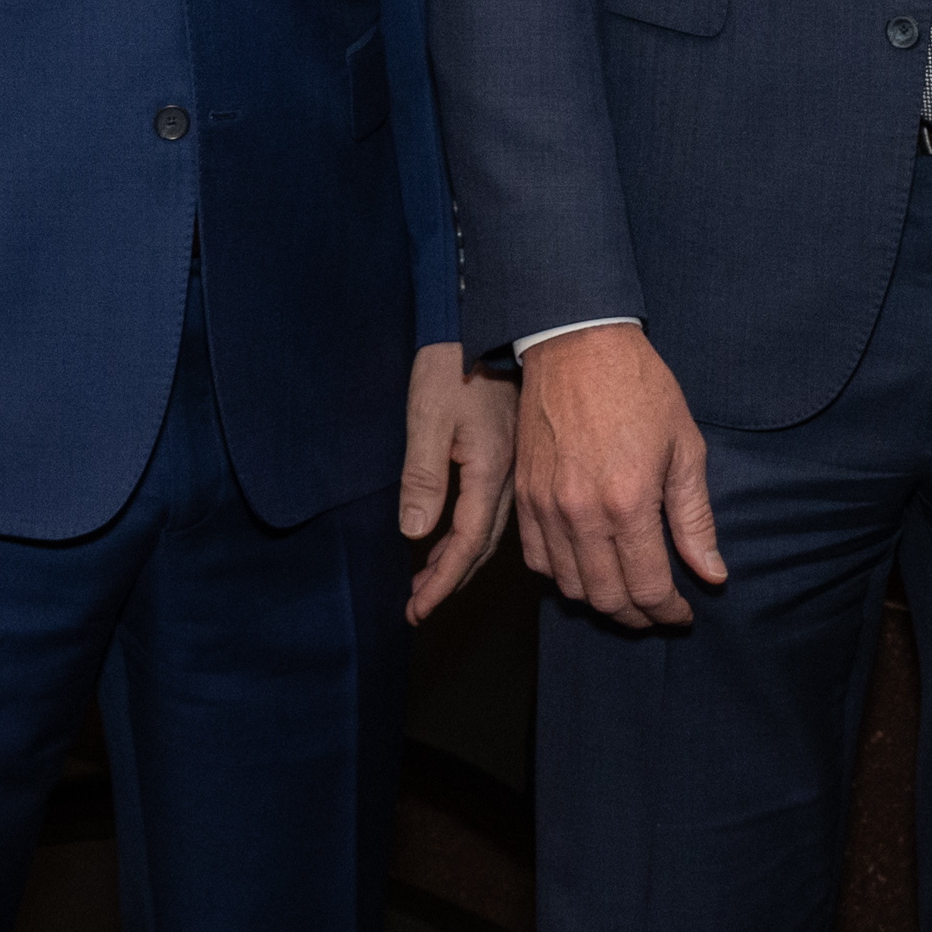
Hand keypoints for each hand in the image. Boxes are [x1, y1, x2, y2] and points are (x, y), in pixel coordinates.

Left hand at [399, 340, 518, 621]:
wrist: (496, 320)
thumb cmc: (454, 363)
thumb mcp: (429, 415)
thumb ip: (424, 476)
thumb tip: (416, 534)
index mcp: (491, 470)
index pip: (467, 543)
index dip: (443, 580)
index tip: (417, 611)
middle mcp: (509, 476)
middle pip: (482, 545)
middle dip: (450, 579)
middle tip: (418, 606)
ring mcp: (514, 464)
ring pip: (490, 529)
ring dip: (459, 559)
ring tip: (428, 581)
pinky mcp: (511, 452)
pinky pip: (494, 509)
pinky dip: (471, 534)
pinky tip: (455, 536)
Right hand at [513, 323, 724, 625]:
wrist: (577, 343)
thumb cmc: (639, 387)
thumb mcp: (685, 446)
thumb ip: (694, 518)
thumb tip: (712, 575)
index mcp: (628, 502)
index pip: (649, 587)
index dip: (669, 611)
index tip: (683, 613)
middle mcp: (582, 513)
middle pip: (607, 597)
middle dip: (637, 615)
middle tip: (657, 610)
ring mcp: (547, 506)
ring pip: (570, 586)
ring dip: (600, 600)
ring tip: (625, 592)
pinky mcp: (525, 495)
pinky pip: (536, 559)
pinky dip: (562, 576)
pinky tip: (585, 567)